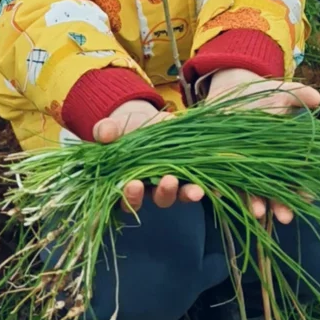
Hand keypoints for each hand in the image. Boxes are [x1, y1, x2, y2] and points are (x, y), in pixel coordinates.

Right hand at [93, 99, 204, 213]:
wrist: (148, 120)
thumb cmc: (126, 128)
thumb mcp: (116, 126)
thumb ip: (107, 130)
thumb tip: (103, 133)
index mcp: (128, 182)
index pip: (127, 200)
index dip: (130, 197)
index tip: (133, 185)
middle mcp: (151, 188)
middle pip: (157, 199)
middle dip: (163, 193)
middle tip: (167, 182)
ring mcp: (172, 182)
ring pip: (180, 195)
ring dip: (187, 193)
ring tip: (195, 189)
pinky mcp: (190, 172)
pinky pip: (200, 183)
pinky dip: (208, 186)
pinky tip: (216, 186)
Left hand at [203, 68, 319, 224]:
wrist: (228, 89)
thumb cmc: (261, 95)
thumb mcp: (281, 94)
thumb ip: (299, 95)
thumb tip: (317, 97)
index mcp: (281, 156)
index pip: (296, 179)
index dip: (303, 190)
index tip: (308, 198)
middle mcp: (260, 167)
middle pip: (273, 192)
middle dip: (279, 205)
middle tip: (285, 217)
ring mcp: (238, 168)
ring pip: (247, 192)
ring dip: (252, 203)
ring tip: (257, 212)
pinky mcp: (215, 163)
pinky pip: (215, 180)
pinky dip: (217, 188)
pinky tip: (219, 194)